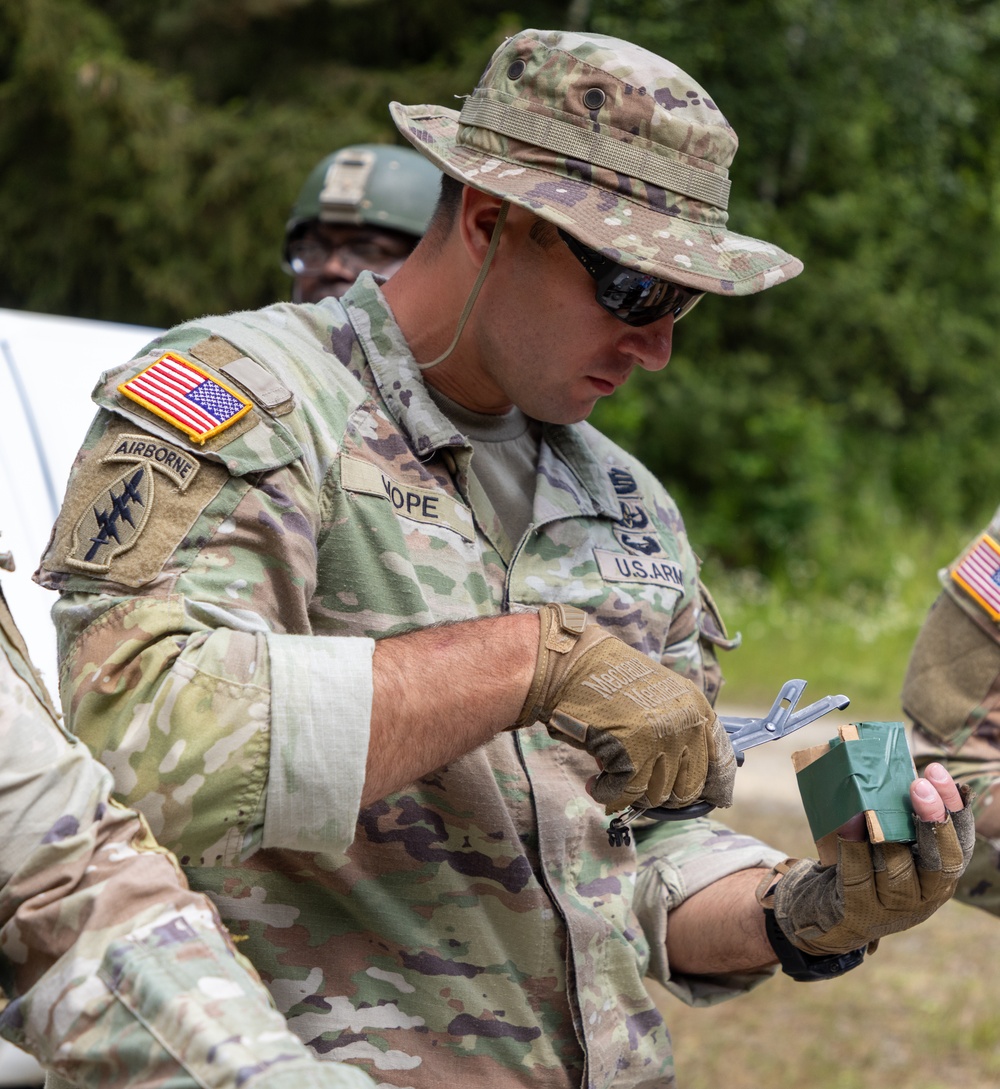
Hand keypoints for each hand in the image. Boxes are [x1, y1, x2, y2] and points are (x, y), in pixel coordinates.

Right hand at [515, 603, 735, 813]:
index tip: (708, 799)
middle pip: (686, 788)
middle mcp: (684, 726)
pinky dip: (606, 794)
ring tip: (611, 780)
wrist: (572, 664)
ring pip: (655, 794)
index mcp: (696, 708)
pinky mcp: (631, 756)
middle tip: (639, 787)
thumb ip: (677, 729)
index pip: (720, 761)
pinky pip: (624, 794)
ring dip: (632, 794)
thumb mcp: (659, 695)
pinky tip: (595, 784)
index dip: (713, 786)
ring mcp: (659, 741)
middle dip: (662, 793)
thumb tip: (680, 778)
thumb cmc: (609, 680)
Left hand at [758, 763, 974, 956]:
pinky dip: (854, 847)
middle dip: (932, 821)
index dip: (955, 809)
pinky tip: (849, 824)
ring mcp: (896, 908)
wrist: (830, 912)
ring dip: (885, 832)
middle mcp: (927, 895)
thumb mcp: (892, 845)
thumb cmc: (867, 866)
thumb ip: (898, 817)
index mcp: (940, 874)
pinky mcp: (862, 911)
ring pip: (898, 869)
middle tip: (918, 786)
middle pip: (942, 862)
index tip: (939, 773)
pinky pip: (859, 876)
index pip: (961, 841)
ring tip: (871, 802)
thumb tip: (888, 766)